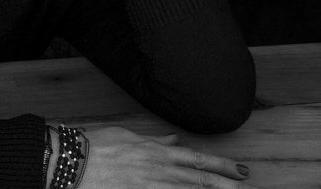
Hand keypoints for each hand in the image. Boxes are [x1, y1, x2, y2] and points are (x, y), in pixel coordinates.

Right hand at [77, 126, 257, 188]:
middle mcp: (158, 171)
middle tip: (248, 188)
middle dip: (227, 185)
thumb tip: (173, 141)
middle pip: (200, 180)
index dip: (222, 166)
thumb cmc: (98, 145)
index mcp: (157, 152)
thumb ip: (155, 142)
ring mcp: (149, 187)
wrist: (72, 161)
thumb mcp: (130, 137)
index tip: (240, 171)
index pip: (198, 160)